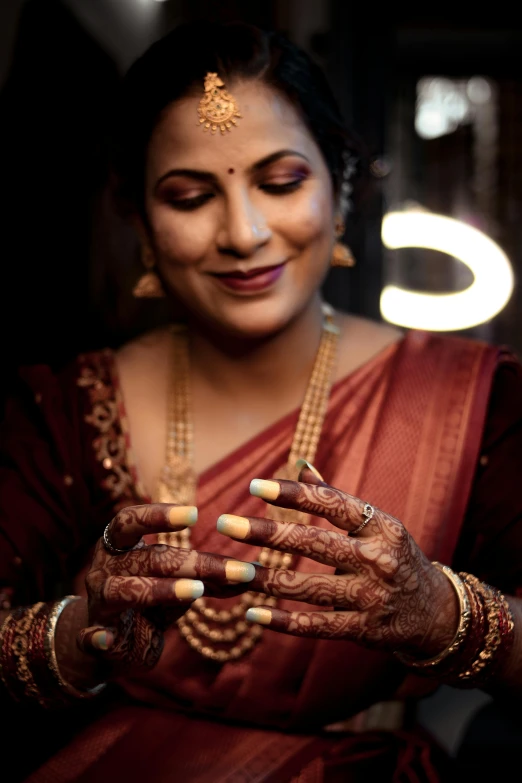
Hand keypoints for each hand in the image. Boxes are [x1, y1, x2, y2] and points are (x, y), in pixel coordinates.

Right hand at [77, 503, 255, 675]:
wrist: (108, 644)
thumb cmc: (148, 600)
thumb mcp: (177, 583)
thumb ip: (208, 576)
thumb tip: (251, 573)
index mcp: (121, 546)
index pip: (131, 520)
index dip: (159, 515)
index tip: (193, 513)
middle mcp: (105, 567)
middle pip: (147, 558)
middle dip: (190, 563)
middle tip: (231, 570)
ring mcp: (98, 602)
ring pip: (122, 590)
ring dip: (159, 590)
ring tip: (194, 591)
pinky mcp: (94, 637)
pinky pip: (91, 636)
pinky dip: (97, 638)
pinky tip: (106, 640)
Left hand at [216, 466, 458, 658]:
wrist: (435, 612)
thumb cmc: (396, 557)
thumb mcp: (377, 525)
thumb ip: (337, 499)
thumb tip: (301, 465)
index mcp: (380, 527)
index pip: (332, 504)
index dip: (293, 495)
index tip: (255, 487)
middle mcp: (377, 560)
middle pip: (315, 543)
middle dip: (267, 534)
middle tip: (226, 524)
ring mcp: (371, 598)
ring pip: (308, 587)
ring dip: (266, 579)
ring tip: (232, 570)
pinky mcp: (363, 630)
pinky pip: (315, 626)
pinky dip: (282, 622)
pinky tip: (253, 613)